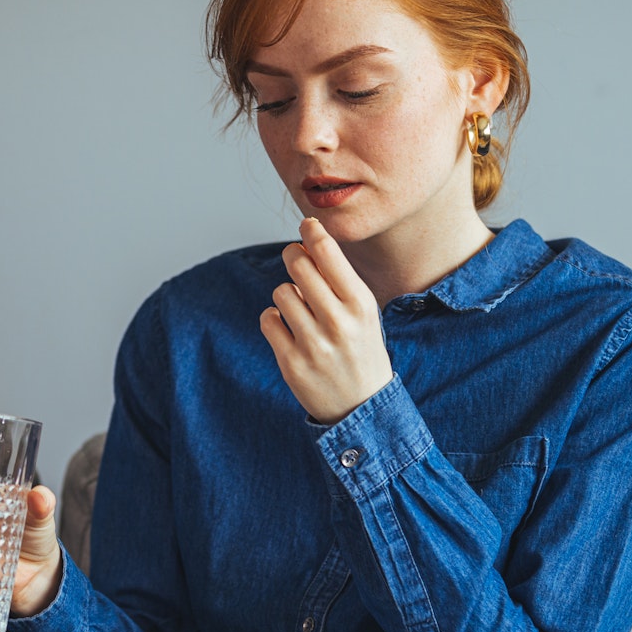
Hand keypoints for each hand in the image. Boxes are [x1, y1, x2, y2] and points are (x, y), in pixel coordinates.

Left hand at [260, 218, 393, 424]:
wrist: (363, 406)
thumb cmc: (361, 349)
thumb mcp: (364, 313)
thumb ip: (338, 280)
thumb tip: (306, 242)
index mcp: (361, 305)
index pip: (328, 252)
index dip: (312, 231)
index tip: (307, 225)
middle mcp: (338, 323)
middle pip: (298, 265)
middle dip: (294, 256)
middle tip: (297, 260)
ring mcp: (313, 345)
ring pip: (281, 292)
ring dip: (287, 295)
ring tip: (301, 309)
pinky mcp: (292, 363)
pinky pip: (268, 319)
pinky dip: (274, 319)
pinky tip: (290, 330)